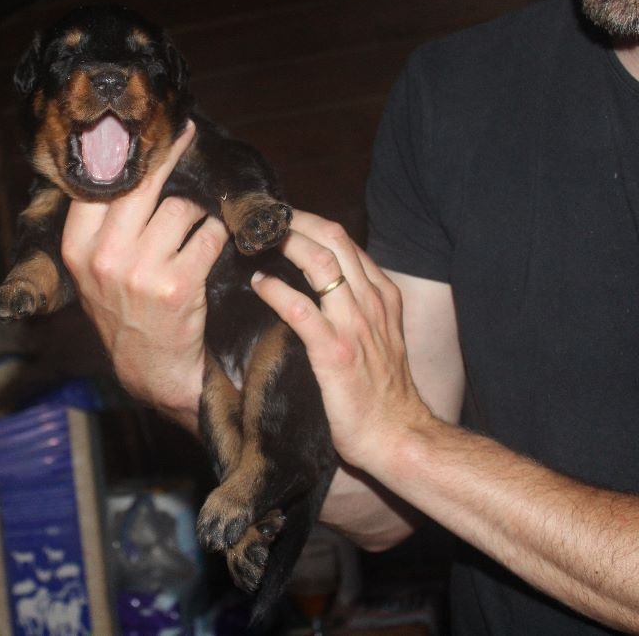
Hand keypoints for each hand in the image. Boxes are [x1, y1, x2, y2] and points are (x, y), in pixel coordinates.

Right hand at [61, 121, 228, 430]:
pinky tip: (209, 253)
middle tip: (187, 132)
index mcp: (76, 247)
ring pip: (182, 209)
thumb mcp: (94, 270)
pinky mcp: (178, 285)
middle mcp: (103, 257)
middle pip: (142, 185)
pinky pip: (208, 236)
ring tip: (192, 234)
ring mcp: (140, 272)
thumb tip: (123, 160)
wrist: (151, 371)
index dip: (126, 151)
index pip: (99, 182)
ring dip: (196, 216)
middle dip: (170, 154)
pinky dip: (215, 238)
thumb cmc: (126, 311)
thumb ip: (102, 224)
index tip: (148, 125)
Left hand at [250, 211, 431, 469]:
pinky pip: (300, 310)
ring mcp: (355, 325)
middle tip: (259, 217)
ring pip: (319, 263)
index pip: (344, 241)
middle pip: (332, 239)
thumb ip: (356, 306)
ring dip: (283, 244)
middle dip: (293, 220)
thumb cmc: (381, 392)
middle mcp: (371, 301)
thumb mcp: (379, 336)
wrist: (398, 436)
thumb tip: (318, 283)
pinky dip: (276, 291)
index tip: (277, 218)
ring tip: (254, 239)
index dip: (308, 222)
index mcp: (382, 294)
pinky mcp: (335, 352)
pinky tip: (257, 284)